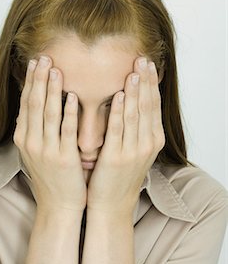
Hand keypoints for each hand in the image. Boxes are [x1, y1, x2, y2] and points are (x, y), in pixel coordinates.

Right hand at [13, 55, 86, 213]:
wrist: (59, 206)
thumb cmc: (51, 177)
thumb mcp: (36, 151)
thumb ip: (35, 129)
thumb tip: (34, 106)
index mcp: (24, 138)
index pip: (27, 103)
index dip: (31, 81)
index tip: (36, 62)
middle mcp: (30, 142)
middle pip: (34, 104)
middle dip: (39, 79)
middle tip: (44, 57)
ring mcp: (46, 150)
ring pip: (48, 114)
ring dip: (51, 90)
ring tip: (55, 70)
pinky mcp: (63, 158)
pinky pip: (65, 131)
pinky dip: (68, 113)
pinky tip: (72, 97)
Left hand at [86, 57, 164, 215]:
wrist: (111, 206)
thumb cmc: (119, 176)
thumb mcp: (133, 149)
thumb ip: (134, 127)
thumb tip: (130, 101)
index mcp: (153, 140)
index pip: (153, 105)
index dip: (151, 83)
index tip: (147, 63)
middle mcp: (147, 144)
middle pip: (147, 106)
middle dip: (145, 81)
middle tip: (143, 58)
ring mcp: (133, 151)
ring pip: (136, 115)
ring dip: (136, 91)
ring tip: (134, 70)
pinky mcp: (116, 158)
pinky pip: (119, 130)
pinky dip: (120, 111)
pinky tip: (120, 95)